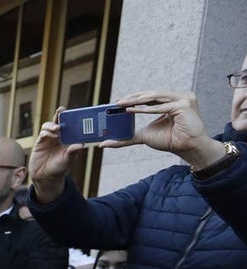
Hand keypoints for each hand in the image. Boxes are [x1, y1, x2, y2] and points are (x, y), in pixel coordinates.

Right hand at [30, 108, 83, 202]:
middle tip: (61, 110)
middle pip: (58, 122)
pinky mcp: (39, 143)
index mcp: (67, 139)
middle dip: (59, 115)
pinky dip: (47, 132)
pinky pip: (43, 133)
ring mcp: (48, 139)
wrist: (45, 177)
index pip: (69, 126)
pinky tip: (52, 136)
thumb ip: (72, 152)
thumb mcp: (67, 161)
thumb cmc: (58, 169)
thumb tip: (80, 145)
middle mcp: (58, 137)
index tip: (73, 113)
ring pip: (49, 126)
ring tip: (57, 128)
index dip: (70, 118)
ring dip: (52, 125)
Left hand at [105, 91, 224, 166]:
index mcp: (171, 101)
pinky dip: (146, 109)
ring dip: (137, 100)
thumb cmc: (171, 141)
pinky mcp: (185, 104)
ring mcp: (183, 99)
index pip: (150, 97)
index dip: (134, 98)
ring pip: (155, 97)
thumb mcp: (144, 137)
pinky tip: (132, 110)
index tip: (118, 102)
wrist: (188, 148)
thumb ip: (127, 138)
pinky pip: (161, 106)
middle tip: (117, 102)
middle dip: (133, 98)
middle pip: (151, 95)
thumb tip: (105, 144)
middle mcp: (178, 97)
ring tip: (122, 104)